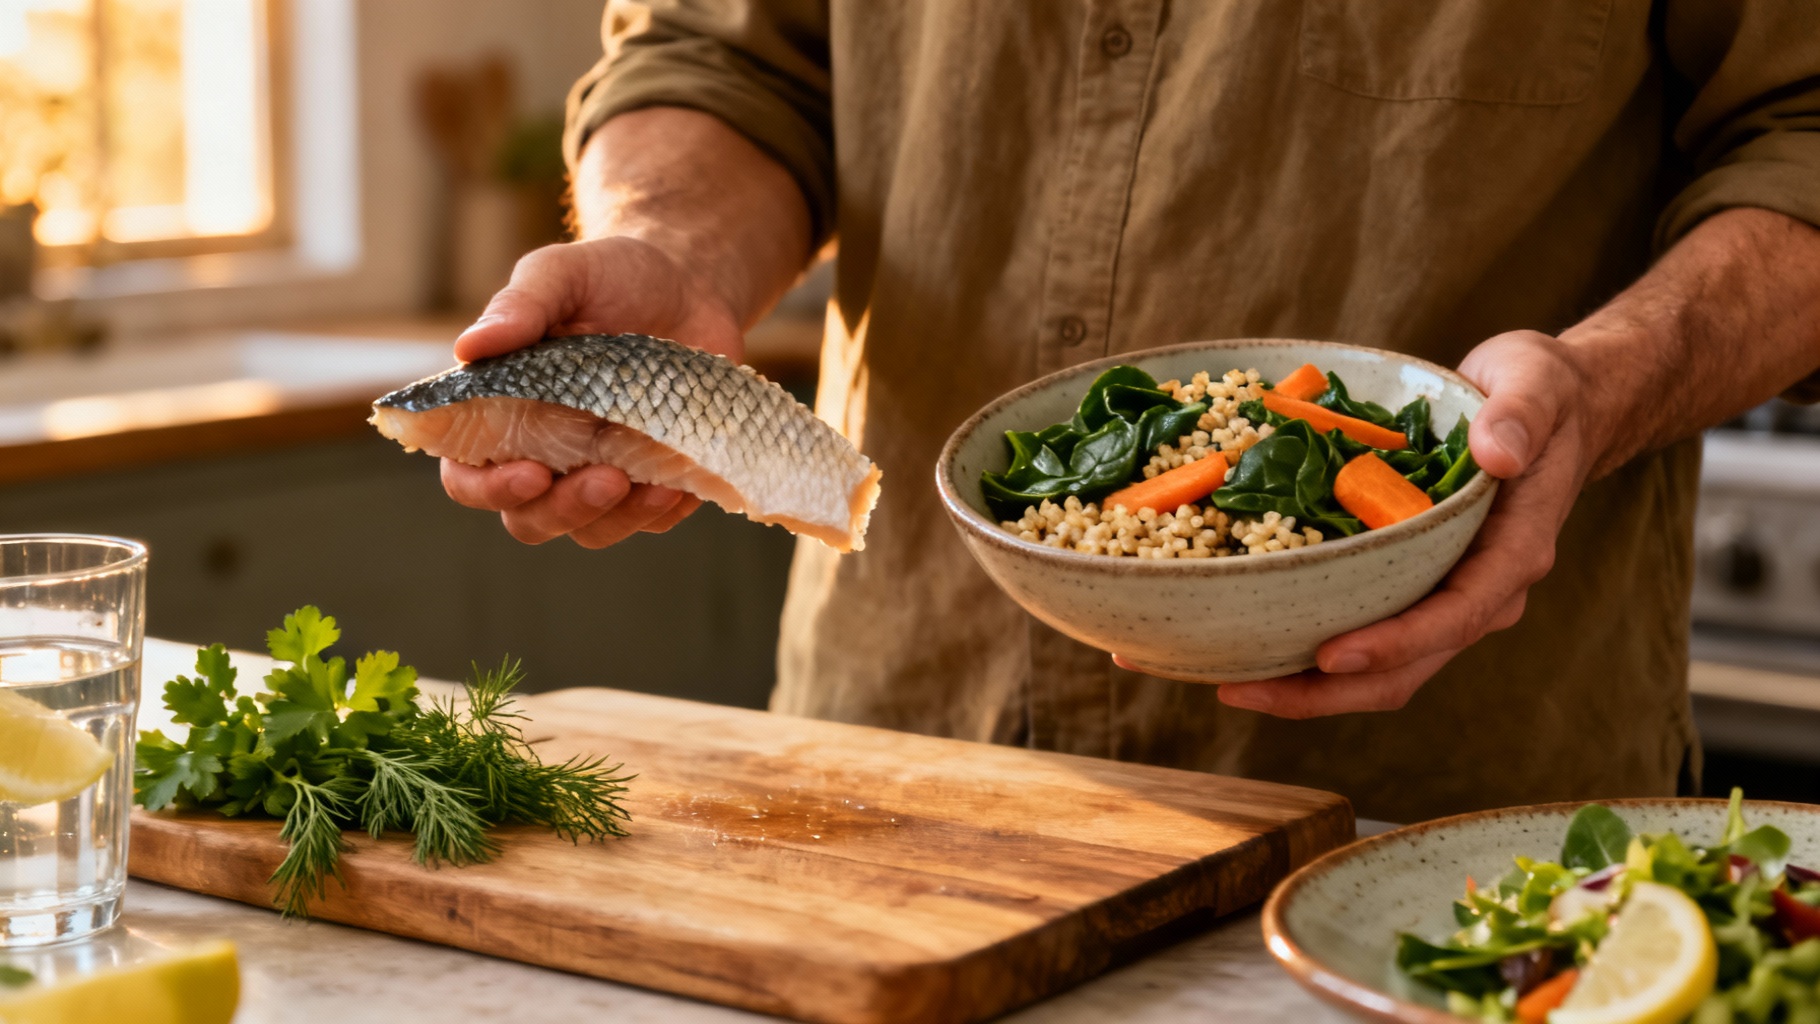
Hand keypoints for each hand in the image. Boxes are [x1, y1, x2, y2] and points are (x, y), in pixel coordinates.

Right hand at [439, 236, 742, 547]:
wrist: (688, 283)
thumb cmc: (611, 277)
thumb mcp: (562, 274)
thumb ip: (519, 306)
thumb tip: (469, 347)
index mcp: (500, 412)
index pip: (468, 475)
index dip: (489, 488)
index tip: (532, 473)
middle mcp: (543, 452)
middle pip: (531, 519)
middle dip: (564, 511)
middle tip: (607, 480)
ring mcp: (598, 471)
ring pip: (592, 530)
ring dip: (620, 519)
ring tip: (657, 486)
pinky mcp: (651, 479)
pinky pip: (652, 520)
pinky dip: (665, 511)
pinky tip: (683, 482)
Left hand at [1118, 330, 1600, 716]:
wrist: (1553, 409)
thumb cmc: (1543, 396)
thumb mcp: (1537, 385)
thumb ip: (1520, 417)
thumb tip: (1498, 454)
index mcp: (1511, 556)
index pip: (1453, 618)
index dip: (1392, 644)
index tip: (1330, 656)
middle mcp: (1479, 592)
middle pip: (1404, 668)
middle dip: (1324, 691)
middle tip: (1241, 688)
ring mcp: (1444, 595)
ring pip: (1378, 666)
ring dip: (1307, 685)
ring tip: (1227, 680)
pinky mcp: (1413, 584)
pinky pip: (1363, 629)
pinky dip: (1309, 645)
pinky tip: (1249, 637)